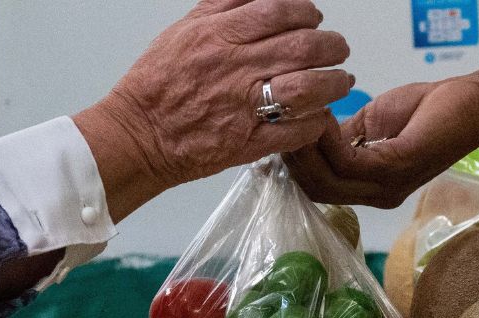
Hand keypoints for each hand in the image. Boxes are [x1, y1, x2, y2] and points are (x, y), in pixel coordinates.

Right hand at [73, 0, 351, 219]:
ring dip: (334, 83)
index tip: (314, 18)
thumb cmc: (157, 84)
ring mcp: (245, 107)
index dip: (307, 11)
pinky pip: (297, 130)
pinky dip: (316, 121)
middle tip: (337, 49)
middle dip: (332, 45)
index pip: (280, 10)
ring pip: (309, 88)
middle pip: (304, 46)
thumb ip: (224, 7)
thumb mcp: (184, 29)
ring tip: (340, 82)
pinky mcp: (249, 143)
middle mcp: (236, 68)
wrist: (138, 134)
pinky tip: (319, 115)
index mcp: (219, 36)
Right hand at [286, 65, 478, 208]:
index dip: (294, 165)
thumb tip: (309, 136)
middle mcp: (377, 195)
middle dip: (293, 158)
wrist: (471, 103)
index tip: (278, 134)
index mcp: (372, 187)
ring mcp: (387, 186)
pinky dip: (327, 139)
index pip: (319, 188)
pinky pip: (347, 161)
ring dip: (306, 147)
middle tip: (282, 122)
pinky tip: (322, 116)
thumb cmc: (428, 110)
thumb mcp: (372, 124)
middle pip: (316, 190)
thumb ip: (342, 138)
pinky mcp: (396, 167)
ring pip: (326, 181)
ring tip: (299, 115)